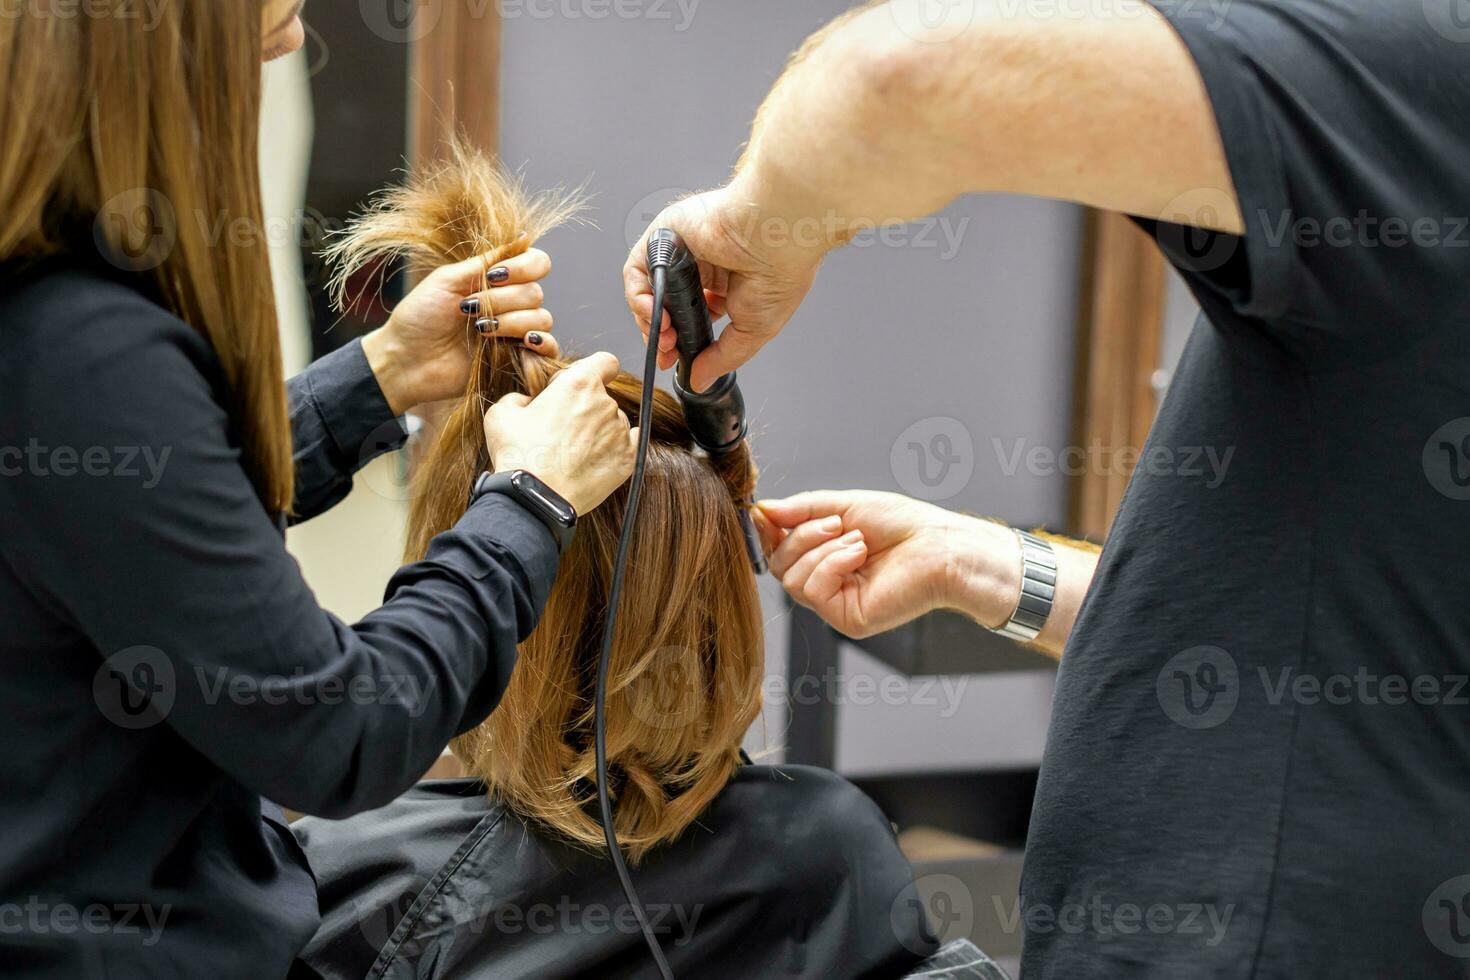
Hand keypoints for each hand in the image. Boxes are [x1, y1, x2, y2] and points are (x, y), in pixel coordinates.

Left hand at [363, 247, 557, 414]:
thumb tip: (522, 236)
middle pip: (535, 292)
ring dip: (512, 322)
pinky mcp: (518, 359)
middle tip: (469, 308)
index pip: (536, 263)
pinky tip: (522, 342)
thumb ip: (486, 262)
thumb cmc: (419, 317)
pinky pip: (549, 347)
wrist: (406, 360)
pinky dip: (541, 342)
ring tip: (480, 330)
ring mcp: (515, 331)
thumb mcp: (447, 280)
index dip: (523, 267)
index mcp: (496, 280)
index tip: (492, 276)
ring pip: (542, 318)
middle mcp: (511, 303)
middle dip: (503, 300)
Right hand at [481, 352, 636, 515]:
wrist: (536, 498)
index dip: (594, 370)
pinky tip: (597, 457)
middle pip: (604, 397)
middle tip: (562, 428)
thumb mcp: (502, 414)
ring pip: (614, 422)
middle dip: (586, 408)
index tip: (582, 383)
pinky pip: (629, 444)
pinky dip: (616, 448)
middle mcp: (606, 403)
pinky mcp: (628, 459)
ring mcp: (620, 432)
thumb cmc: (519, 456)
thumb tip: (528, 402)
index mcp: (578, 384)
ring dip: (599, 431)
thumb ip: (519, 398)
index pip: (605, 361)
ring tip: (573, 452)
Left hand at [623, 177, 823, 391]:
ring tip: (665, 334)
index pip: (691, 317)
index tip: (674, 360)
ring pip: (649, 291)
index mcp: (727, 286)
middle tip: (666, 352)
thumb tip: (699, 381)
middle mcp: (702, 267)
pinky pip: (638, 268)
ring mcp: (682, 251)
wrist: (775, 236)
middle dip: (662, 334)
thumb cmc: (778, 274)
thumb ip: (721, 358)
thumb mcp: (752, 331)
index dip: (680, 341)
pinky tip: (652, 311)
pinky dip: (638, 294)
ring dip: (650, 318)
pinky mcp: (664, 236)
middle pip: (666, 306)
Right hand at [758, 490, 1019, 639]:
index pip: (779, 550)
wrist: (939, 545)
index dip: (768, 532)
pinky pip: (812, 590)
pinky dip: (832, 564)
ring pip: (791, 578)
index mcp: (825, 557)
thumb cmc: (903, 525)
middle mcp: (827, 583)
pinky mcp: (846, 619)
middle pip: (779, 564)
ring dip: (821, 549)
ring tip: (857, 540)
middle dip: (802, 536)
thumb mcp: (844, 506)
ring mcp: (835, 604)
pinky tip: (859, 555)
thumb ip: (801, 510)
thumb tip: (761, 509)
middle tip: (836, 523)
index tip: (765, 513)